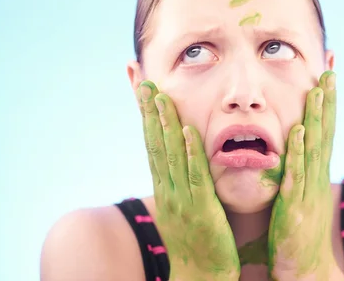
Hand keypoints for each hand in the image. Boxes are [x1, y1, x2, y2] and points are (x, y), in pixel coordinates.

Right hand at [137, 81, 240, 280]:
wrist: (200, 274)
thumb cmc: (196, 239)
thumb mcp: (183, 206)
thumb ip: (181, 181)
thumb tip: (181, 158)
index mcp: (165, 186)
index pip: (152, 143)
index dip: (146, 116)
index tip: (143, 90)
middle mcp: (167, 188)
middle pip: (154, 143)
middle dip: (149, 112)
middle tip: (144, 82)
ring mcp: (181, 198)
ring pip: (170, 154)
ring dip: (164, 124)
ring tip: (161, 96)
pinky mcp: (200, 208)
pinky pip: (194, 175)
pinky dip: (189, 152)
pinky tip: (186, 131)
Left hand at [268, 71, 341, 279]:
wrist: (304, 269)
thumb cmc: (296, 232)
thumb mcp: (297, 196)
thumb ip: (295, 172)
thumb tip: (292, 150)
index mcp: (313, 174)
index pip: (323, 132)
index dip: (326, 105)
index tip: (327, 77)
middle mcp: (315, 178)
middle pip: (324, 133)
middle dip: (327, 102)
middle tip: (329, 72)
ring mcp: (307, 192)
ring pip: (314, 148)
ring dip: (317, 118)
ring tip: (318, 90)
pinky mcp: (295, 208)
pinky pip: (296, 175)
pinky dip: (298, 152)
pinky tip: (298, 130)